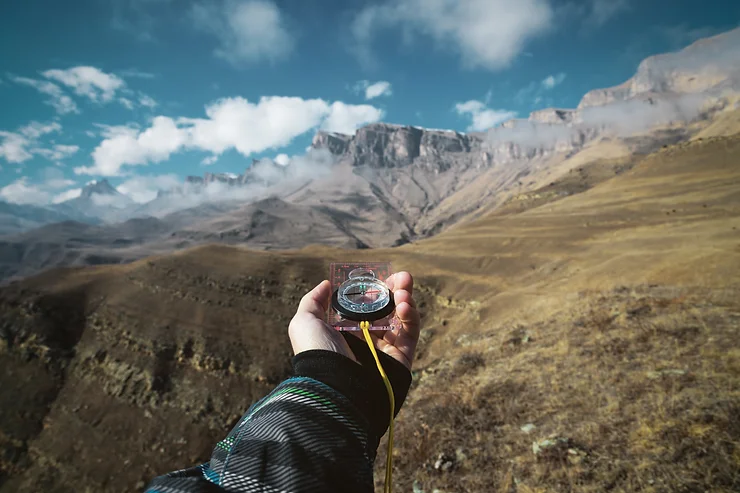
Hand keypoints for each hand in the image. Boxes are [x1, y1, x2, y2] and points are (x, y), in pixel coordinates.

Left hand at [288, 272, 421, 369]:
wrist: (334, 384)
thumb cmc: (317, 351)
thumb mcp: (304, 322)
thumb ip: (314, 301)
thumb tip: (326, 284)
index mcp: (345, 329)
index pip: (365, 303)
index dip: (373, 288)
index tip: (379, 275)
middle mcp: (366, 337)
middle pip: (387, 307)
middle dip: (395, 289)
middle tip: (401, 276)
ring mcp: (385, 347)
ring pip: (401, 317)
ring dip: (405, 299)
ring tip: (403, 290)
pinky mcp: (401, 357)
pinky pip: (410, 332)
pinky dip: (411, 316)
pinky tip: (405, 304)